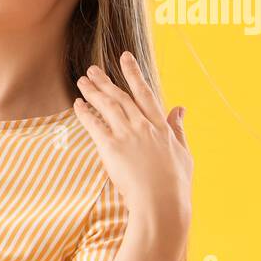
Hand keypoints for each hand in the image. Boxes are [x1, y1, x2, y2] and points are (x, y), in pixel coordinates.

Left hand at [72, 50, 192, 234]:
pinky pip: (94, 124)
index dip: (133, 73)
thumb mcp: (183, 153)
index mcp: (160, 126)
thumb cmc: (174, 183)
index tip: (125, 57)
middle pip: (120, 96)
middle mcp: (143, 126)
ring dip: (93, 91)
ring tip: (82, 81)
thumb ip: (178, 128)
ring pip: (107, 106)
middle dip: (105, 81)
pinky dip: (85, 112)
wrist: (161, 202)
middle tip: (92, 70)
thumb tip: (179, 108)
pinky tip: (77, 104)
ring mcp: (127, 135)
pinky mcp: (111, 147)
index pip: (145, 93)